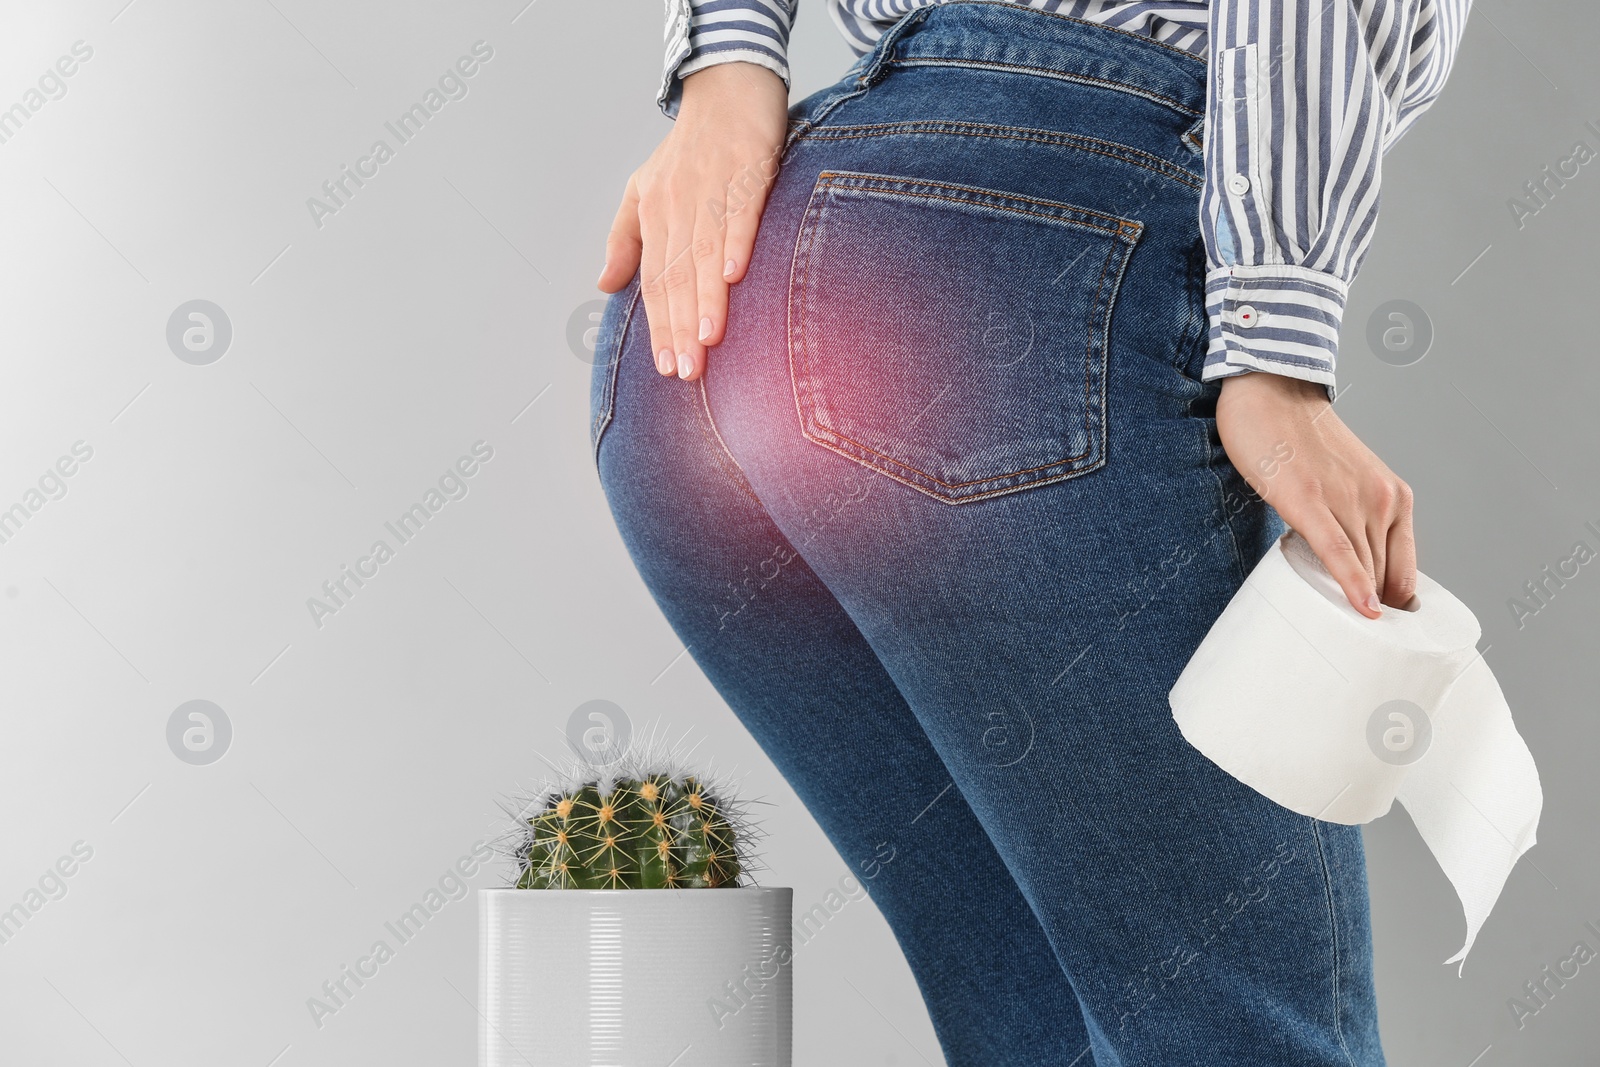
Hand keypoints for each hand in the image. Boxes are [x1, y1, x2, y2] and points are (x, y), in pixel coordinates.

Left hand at [596, 62, 788, 380]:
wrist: (728, 88)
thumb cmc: (690, 148)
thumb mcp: (643, 189)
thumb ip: (624, 240)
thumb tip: (604, 285)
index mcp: (654, 214)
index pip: (655, 281)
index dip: (660, 326)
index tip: (665, 366)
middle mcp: (678, 205)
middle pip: (677, 276)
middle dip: (680, 328)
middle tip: (686, 371)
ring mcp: (711, 188)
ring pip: (703, 254)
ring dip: (705, 300)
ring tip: (706, 342)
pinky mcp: (746, 170)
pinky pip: (738, 213)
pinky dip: (735, 243)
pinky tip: (734, 276)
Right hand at [1216, 372, 1415, 618]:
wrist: (1271, 391)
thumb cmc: (1299, 439)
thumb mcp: (1346, 482)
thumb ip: (1354, 521)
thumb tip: (1345, 571)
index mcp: (1395, 498)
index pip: (1405, 572)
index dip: (1398, 610)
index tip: (1385, 638)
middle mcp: (1381, 500)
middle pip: (1384, 578)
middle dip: (1377, 615)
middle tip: (1362, 651)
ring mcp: (1349, 500)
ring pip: (1365, 571)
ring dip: (1360, 607)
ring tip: (1347, 639)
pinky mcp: (1310, 501)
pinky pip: (1339, 554)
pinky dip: (1353, 585)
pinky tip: (1363, 612)